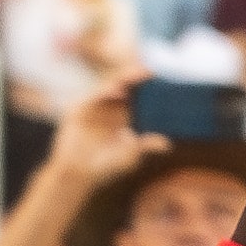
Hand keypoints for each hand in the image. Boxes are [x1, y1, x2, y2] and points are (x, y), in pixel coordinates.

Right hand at [52, 76, 147, 195]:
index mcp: (123, 113)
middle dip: (133, 77)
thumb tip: (167, 144)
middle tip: (147, 71)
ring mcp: (92, 108)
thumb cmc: (106, 166)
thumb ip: (145, 146)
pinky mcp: (78, 112)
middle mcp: (108, 107)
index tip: (156, 75)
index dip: (143, 84)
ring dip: (121, 82)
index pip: (134, 94)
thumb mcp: (130, 156)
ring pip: (107, 89)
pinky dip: (103, 94)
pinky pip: (91, 99)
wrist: (80, 174)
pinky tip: (117, 92)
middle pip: (122, 86)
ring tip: (135, 77)